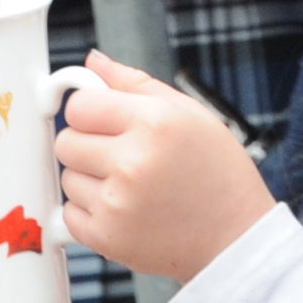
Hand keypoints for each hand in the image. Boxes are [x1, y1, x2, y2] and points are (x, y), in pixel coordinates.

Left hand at [55, 49, 274, 281]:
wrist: (237, 242)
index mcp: (154, 123)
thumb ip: (135, 83)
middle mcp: (133, 162)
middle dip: (87, 145)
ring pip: (67, 178)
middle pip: (66, 142)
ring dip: (90, 181)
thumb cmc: (218, 173)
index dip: (90, 112)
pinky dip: (90, 213)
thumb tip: (92, 61)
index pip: (79, 106)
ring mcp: (118, 204)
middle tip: (120, 156)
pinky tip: (124, 211)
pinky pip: (69, 214)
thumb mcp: (191, 114)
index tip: (105, 122)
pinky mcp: (108, 239)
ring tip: (131, 187)